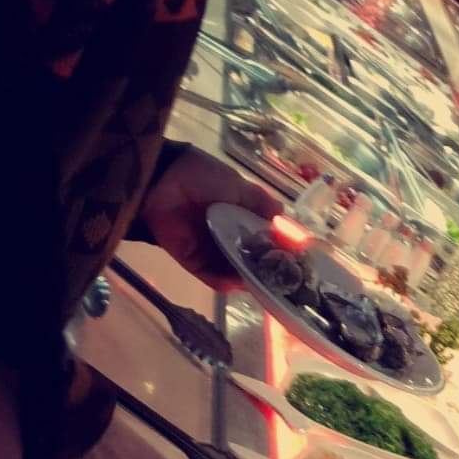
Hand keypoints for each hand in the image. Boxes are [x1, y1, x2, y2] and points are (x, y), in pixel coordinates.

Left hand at [138, 148, 279, 289]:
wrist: (163, 180)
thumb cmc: (203, 176)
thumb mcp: (240, 187)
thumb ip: (264, 206)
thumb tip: (290, 224)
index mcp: (240, 216)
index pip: (265, 239)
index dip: (279, 250)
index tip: (295, 261)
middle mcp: (228, 236)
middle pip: (251, 260)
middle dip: (266, 269)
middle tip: (282, 279)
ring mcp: (210, 250)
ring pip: (234, 272)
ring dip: (248, 278)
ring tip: (263, 283)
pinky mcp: (193, 261)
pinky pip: (212, 277)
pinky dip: (225, 282)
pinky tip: (238, 282)